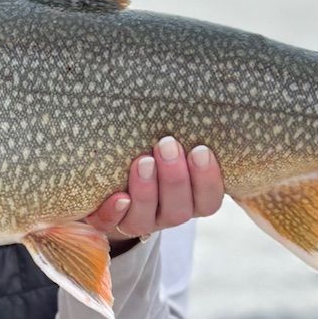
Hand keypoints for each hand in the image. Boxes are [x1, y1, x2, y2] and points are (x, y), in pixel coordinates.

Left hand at [83, 140, 224, 254]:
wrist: (113, 178)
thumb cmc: (153, 151)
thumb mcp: (174, 147)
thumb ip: (187, 136)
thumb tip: (206, 92)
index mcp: (191, 200)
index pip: (209, 200)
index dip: (207, 179)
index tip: (201, 150)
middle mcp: (167, 214)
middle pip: (179, 210)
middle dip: (174, 178)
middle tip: (168, 145)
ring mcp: (139, 222)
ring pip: (146, 219)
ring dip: (146, 190)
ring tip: (143, 161)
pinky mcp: (108, 223)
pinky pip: (110, 225)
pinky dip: (114, 212)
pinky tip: (119, 196)